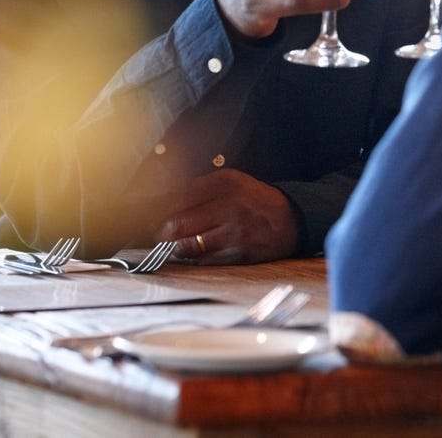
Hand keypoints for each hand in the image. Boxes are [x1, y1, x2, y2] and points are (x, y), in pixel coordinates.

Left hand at [154, 169, 299, 263]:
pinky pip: (204, 261)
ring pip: (188, 247)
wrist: (291, 220)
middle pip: (178, 225)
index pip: (179, 197)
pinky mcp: (237, 255)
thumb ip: (202, 186)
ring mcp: (234, 234)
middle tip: (160, 233)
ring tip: (176, 244)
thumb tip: (169, 198)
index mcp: (226, 185)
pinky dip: (196, 258)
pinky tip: (198, 252)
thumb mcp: (233, 181)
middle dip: (163, 231)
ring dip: (177, 247)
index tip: (150, 213)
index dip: (160, 208)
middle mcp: (229, 207)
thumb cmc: (256, 200)